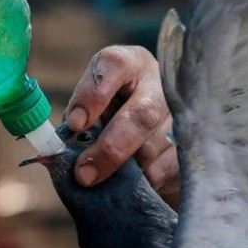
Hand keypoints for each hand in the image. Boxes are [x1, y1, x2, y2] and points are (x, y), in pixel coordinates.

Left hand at [64, 45, 179, 206]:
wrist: (150, 134)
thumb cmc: (110, 117)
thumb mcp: (92, 111)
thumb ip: (77, 126)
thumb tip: (54, 155)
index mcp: (128, 64)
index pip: (112, 65)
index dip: (92, 94)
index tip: (75, 124)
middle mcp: (158, 83)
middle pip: (141, 114)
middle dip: (111, 148)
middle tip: (84, 174)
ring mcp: (181, 114)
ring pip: (154, 147)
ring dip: (127, 170)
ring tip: (107, 181)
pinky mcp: (193, 145)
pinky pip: (167, 168)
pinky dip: (146, 180)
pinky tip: (135, 183)